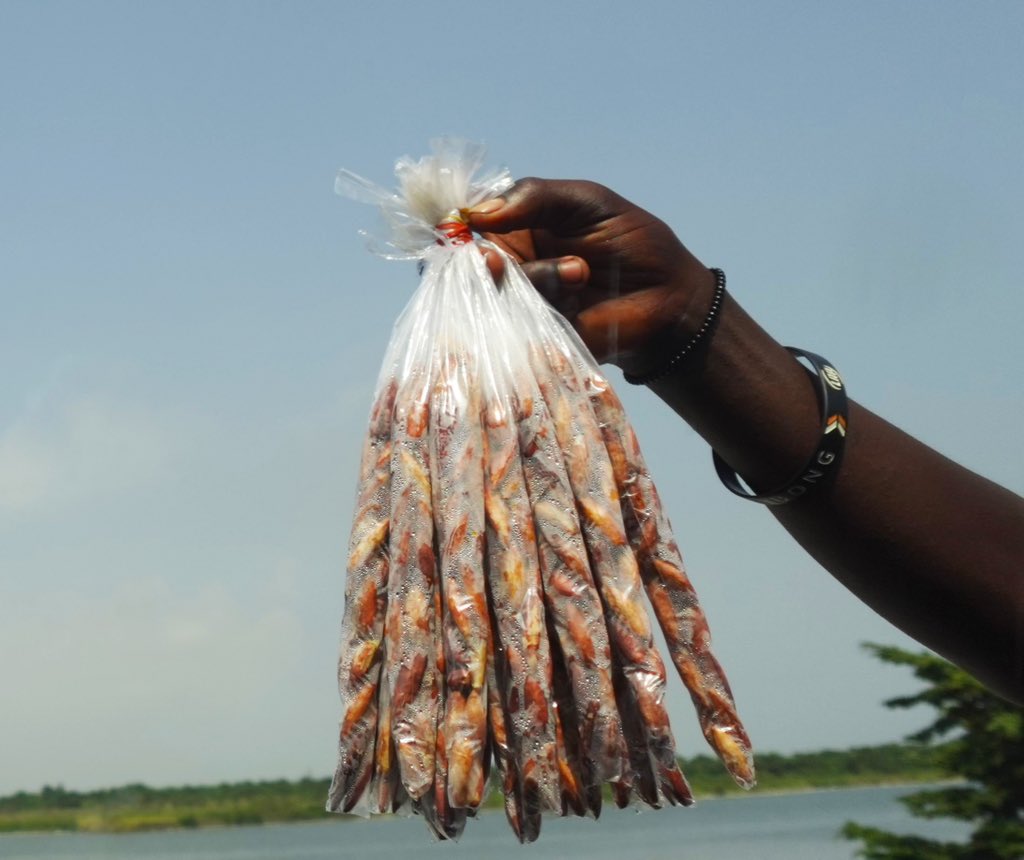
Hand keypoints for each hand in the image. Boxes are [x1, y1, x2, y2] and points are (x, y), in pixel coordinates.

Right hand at [466, 178, 714, 371]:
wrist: (670, 296)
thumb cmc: (632, 241)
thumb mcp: (586, 200)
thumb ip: (533, 196)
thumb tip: (475, 212)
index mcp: (517, 228)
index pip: (470, 224)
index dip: (459, 226)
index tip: (466, 228)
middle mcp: (514, 266)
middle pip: (474, 265)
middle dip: (486, 263)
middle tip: (500, 262)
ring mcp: (525, 303)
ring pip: (499, 294)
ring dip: (539, 279)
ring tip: (581, 272)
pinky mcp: (540, 336)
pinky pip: (520, 328)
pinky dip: (543, 311)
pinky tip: (576, 299)